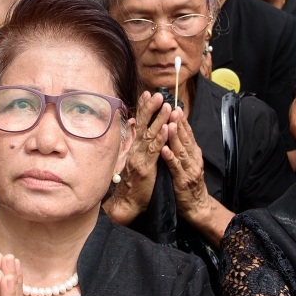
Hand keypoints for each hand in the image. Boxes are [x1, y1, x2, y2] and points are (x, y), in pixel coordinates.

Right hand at [104, 92, 170, 224]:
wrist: (129, 202)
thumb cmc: (135, 181)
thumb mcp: (134, 158)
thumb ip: (135, 142)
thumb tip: (135, 126)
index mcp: (134, 146)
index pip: (138, 124)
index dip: (142, 108)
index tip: (147, 93)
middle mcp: (135, 149)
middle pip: (143, 125)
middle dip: (150, 108)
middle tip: (158, 95)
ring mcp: (139, 158)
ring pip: (150, 135)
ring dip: (158, 119)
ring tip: (166, 106)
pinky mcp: (146, 168)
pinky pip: (154, 150)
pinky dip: (160, 138)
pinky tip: (166, 128)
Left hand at [161, 108, 214, 227]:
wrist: (198, 206)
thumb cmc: (189, 183)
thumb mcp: (187, 162)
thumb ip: (183, 148)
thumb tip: (177, 131)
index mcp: (193, 153)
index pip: (188, 133)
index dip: (182, 120)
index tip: (175, 105)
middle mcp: (193, 159)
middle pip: (186, 138)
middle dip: (179, 123)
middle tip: (173, 108)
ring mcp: (189, 169)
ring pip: (181, 150)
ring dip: (175, 137)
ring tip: (169, 123)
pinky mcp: (182, 181)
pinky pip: (175, 168)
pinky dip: (170, 158)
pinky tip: (164, 149)